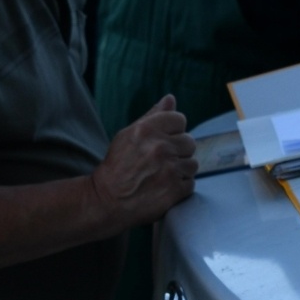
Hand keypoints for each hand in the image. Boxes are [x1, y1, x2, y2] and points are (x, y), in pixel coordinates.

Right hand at [90, 95, 198, 227]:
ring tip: (163, 175)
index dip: (173, 131)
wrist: (107, 200)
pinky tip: (165, 187)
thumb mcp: (128, 135)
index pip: (180, 119)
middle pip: (189, 141)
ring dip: (181, 169)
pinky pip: (191, 183)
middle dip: (178, 151)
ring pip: (192, 163)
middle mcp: (160, 147)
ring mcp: (169, 170)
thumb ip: (152, 116)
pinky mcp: (175, 190)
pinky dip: (180, 186)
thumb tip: (171, 99)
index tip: (163, 141)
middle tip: (161, 161)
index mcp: (147, 130)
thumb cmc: (117, 166)